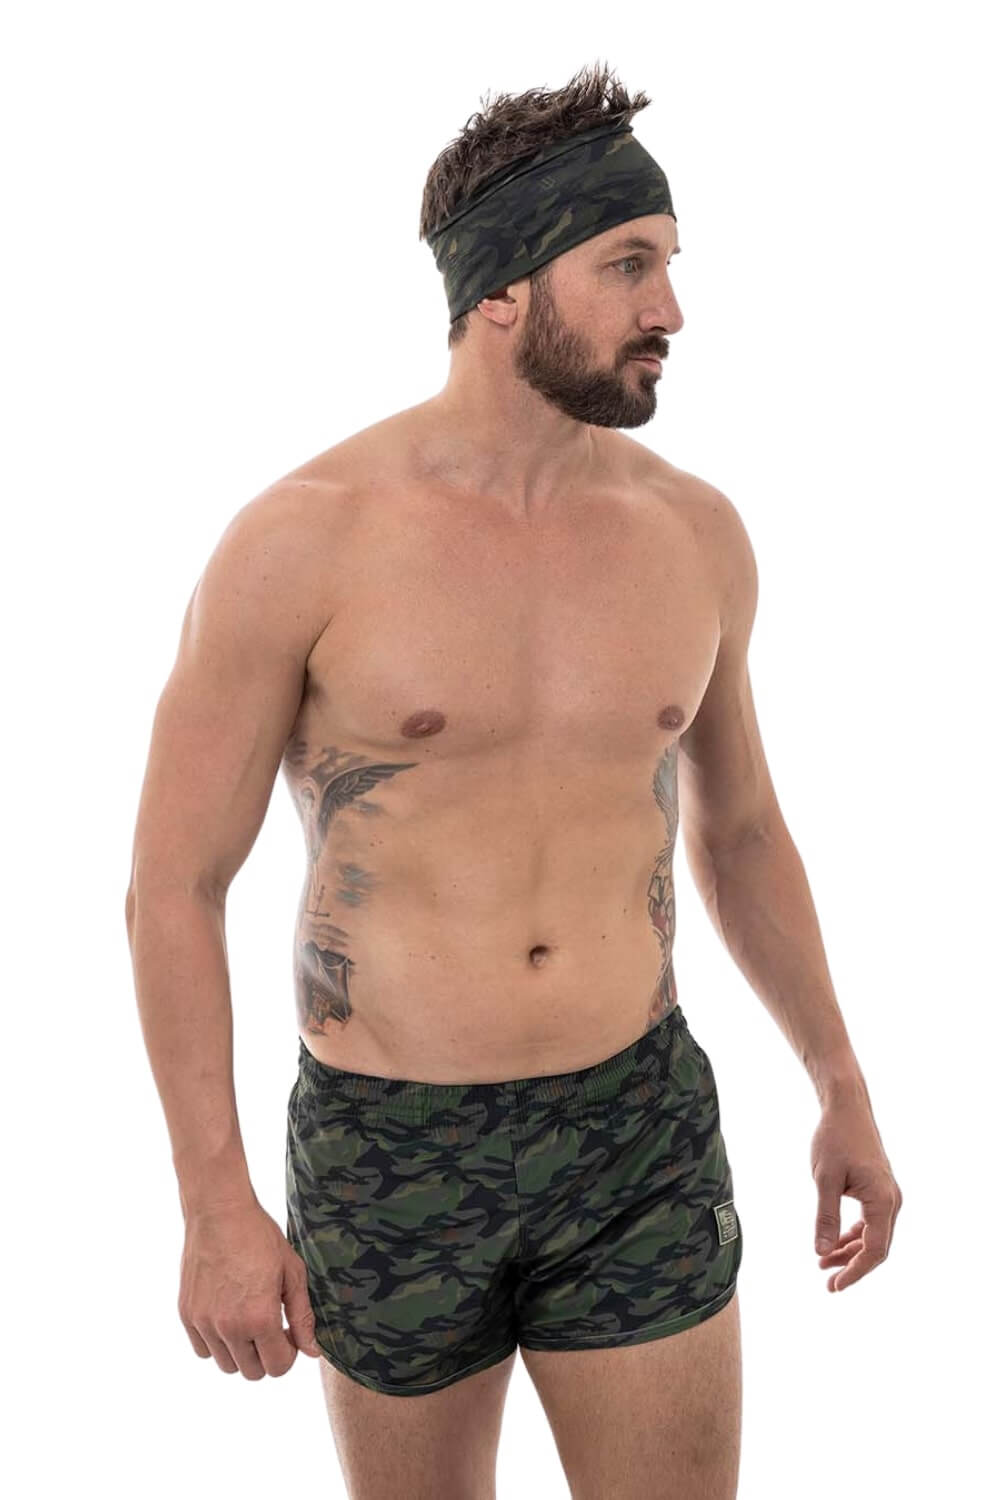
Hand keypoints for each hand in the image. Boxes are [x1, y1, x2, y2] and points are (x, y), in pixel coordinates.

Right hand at [178, 1201, 321, 1376]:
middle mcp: (229, 1328)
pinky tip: (227, 1314)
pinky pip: (203, 1350)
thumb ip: (303, 1317)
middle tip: (270, 1326)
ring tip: (247, 1318)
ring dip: (241, 1351)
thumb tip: (312, 1352)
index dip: (289, 1353)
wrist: (220, 1212)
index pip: (278, 1368)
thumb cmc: (260, 1237)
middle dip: (266, 1354)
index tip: (288, 1331)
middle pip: (252, 1372)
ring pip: (226, 1365)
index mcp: (260, 1319)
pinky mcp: (187, 1315)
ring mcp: (204, 1323)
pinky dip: (216, 1342)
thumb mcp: (292, 1273)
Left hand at [810, 1097, 901, 1291]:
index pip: (875, 1250)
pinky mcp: (878, 1189)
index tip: (835, 1286)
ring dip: (850, 1251)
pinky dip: (853, 1235)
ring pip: (873, 1235)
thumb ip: (825, 1217)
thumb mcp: (824, 1179)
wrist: (846, 1107)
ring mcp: (887, 1195)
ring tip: (823, 1264)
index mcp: (883, 1200)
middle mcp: (892, 1200)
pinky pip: (870, 1221)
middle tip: (827, 1283)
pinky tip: (834, 1244)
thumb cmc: (834, 1139)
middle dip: (852, 1266)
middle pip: (876, 1247)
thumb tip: (822, 1253)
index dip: (856, 1272)